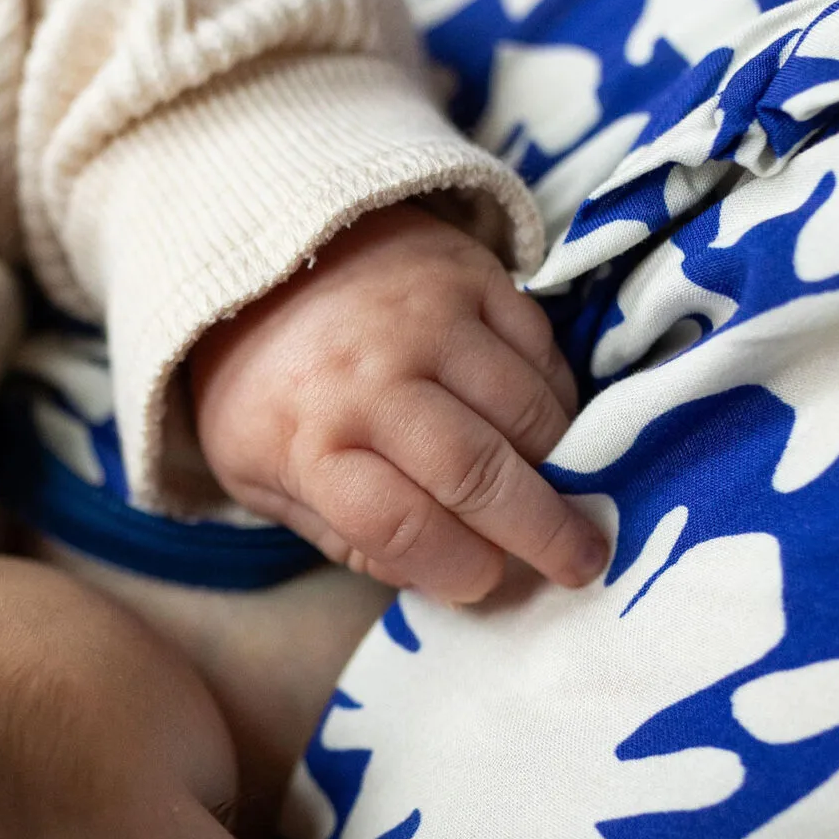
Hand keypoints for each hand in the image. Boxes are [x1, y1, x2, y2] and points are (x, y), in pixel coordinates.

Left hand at [189, 203, 608, 603]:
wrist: (256, 256)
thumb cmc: (263, 387)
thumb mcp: (263, 477)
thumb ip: (348, 538)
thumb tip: (448, 580)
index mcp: (309, 441)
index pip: (402, 526)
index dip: (458, 568)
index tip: (486, 583)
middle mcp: (374, 378)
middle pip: (479, 473)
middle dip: (543, 532)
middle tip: (582, 563)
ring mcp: (430, 319)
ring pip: (528, 411)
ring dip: (559, 464)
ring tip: (562, 492)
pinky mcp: (472, 273)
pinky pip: (543, 349)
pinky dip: (558, 399)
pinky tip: (546, 428)